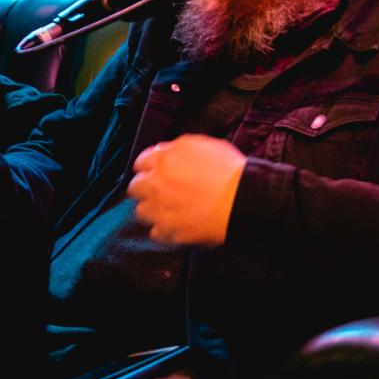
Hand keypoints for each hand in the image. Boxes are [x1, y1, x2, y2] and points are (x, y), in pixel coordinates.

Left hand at [128, 134, 246, 246]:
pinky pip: (156, 233)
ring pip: (141, 212)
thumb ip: (176, 147)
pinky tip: (176, 225)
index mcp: (162, 161)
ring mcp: (160, 210)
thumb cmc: (228, 171)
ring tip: (167, 210)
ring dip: (151, 210)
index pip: (141, 162)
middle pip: (135, 188)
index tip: (155, 171)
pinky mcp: (169, 232)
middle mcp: (155, 185)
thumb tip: (162, 151)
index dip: (149, 167)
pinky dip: (164, 230)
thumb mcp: (202, 145)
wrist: (243, 199)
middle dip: (145, 188)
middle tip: (159, 191)